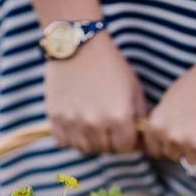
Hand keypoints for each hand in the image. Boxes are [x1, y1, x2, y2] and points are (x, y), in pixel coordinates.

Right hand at [45, 31, 146, 153]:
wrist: (78, 45)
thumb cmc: (111, 66)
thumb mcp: (134, 90)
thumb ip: (139, 119)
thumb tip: (139, 142)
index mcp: (118, 118)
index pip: (126, 149)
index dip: (127, 141)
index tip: (124, 130)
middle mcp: (95, 124)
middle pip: (105, 150)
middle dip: (109, 140)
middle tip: (107, 123)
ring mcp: (73, 122)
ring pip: (84, 149)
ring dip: (90, 140)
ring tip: (91, 123)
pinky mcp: (55, 118)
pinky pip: (64, 142)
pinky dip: (70, 136)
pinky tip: (76, 121)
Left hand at [143, 53, 195, 175]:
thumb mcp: (169, 100)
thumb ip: (161, 123)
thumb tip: (154, 144)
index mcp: (157, 127)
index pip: (155, 151)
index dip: (167, 144)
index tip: (180, 134)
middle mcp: (173, 139)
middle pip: (175, 158)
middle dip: (186, 147)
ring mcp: (195, 146)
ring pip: (194, 163)